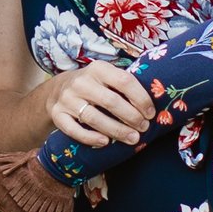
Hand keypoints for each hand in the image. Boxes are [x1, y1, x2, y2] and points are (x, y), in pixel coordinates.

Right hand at [43, 56, 157, 146]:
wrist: (57, 90)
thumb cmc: (94, 86)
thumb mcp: (107, 77)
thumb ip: (125, 85)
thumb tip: (155, 103)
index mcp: (98, 69)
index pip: (124, 81)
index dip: (141, 99)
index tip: (151, 113)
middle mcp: (81, 82)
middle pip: (111, 102)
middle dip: (131, 117)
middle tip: (144, 128)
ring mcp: (67, 99)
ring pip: (93, 117)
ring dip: (116, 130)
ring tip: (133, 139)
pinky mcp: (57, 114)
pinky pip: (74, 129)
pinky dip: (90, 137)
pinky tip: (105, 142)